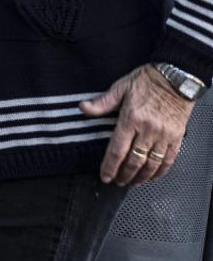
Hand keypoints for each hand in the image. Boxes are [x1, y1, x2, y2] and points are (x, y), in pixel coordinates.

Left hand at [81, 65, 194, 185]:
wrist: (176, 77)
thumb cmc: (147, 81)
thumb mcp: (120, 87)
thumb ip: (102, 102)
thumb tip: (83, 108)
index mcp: (131, 119)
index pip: (117, 150)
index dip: (110, 167)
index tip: (105, 177)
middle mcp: (148, 130)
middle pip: (134, 161)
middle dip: (124, 175)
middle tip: (118, 182)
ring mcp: (164, 135)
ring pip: (152, 163)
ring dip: (142, 177)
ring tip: (133, 183)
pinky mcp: (177, 136)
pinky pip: (169, 159)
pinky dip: (160, 171)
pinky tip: (153, 176)